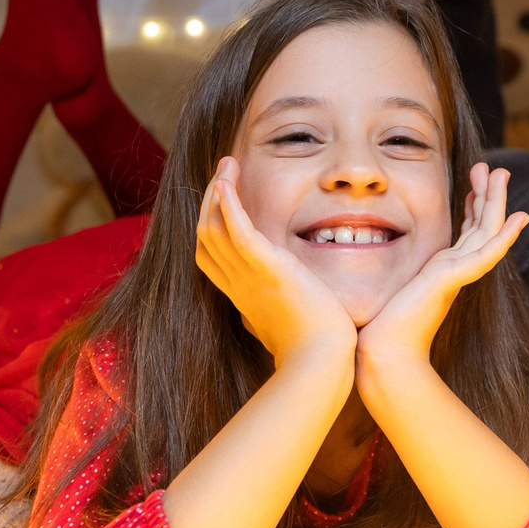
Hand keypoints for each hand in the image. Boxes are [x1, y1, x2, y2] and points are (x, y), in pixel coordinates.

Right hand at [194, 157, 355, 365]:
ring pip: (214, 228)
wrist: (322, 363)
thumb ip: (278, 311)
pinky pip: (237, 231)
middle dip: (210, 203)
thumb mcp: (286, 326)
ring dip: (218, 192)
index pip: (212, 257)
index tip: (223, 204)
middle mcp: (238, 284)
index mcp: (244, 296)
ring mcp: (249, 276)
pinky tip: (225, 182)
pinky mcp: (268, 268)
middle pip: (206, 237)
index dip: (211, 228)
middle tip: (223, 174)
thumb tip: (276, 310)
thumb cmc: (315, 350)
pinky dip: (228, 204)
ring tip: (227, 164)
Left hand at [355, 162, 527, 368]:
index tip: (476, 184)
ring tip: (501, 174)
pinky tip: (517, 219)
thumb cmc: (380, 325)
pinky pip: (485, 255)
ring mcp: (457, 276)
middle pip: (481, 227)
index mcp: (442, 270)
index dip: (474, 206)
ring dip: (497, 202)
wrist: (382, 353)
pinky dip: (504, 236)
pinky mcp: (453, 281)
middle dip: (489, 195)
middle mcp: (454, 271)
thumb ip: (397, 269)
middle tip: (497, 169)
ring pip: (487, 232)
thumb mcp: (390, 283)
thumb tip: (376, 249)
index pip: (466, 233)